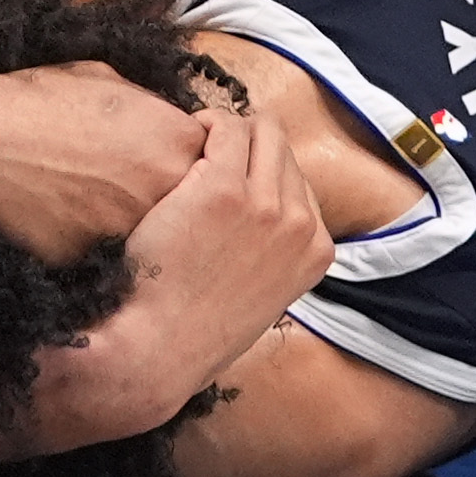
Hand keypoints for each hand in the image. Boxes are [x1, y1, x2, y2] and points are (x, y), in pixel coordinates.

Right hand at [0, 63, 210, 267]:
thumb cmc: (35, 100)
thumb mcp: (106, 80)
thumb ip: (155, 108)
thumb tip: (174, 121)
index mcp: (175, 138)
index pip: (212, 164)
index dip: (183, 165)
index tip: (158, 162)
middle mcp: (165, 188)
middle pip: (191, 207)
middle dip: (168, 200)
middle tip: (129, 188)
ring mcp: (133, 229)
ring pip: (155, 237)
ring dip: (137, 227)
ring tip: (98, 203)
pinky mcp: (97, 261)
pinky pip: (113, 258)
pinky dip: (99, 246)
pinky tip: (71, 223)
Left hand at [62, 108, 332, 439]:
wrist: (158, 349)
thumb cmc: (196, 328)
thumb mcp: (263, 296)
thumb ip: (274, 254)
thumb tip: (261, 223)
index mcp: (317, 249)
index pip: (300, 181)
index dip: (261, 173)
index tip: (231, 179)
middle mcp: (301, 224)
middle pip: (283, 148)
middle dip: (246, 143)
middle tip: (207, 155)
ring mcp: (266, 205)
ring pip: (258, 130)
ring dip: (224, 131)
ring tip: (192, 149)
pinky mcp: (222, 189)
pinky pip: (222, 129)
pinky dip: (202, 127)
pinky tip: (179, 145)